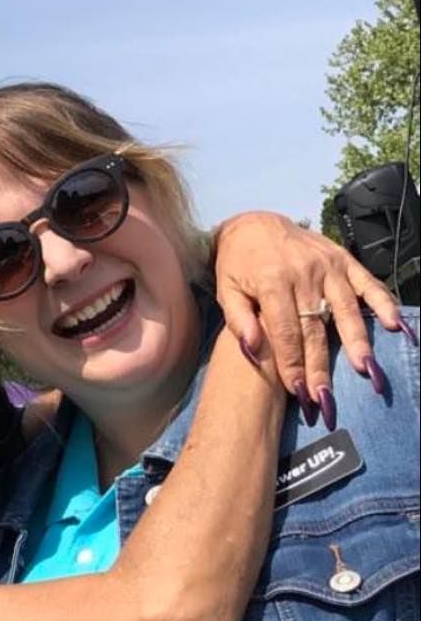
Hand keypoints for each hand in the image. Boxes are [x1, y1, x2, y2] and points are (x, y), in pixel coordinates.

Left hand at [212, 213, 409, 422]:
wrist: (254, 224)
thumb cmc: (237, 264)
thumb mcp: (226, 289)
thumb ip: (238, 320)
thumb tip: (252, 350)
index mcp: (272, 282)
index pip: (285, 332)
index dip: (292, 364)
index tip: (298, 391)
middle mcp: (303, 274)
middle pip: (315, 328)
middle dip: (321, 365)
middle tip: (326, 397)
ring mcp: (327, 266)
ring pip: (344, 310)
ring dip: (356, 341)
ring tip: (364, 368)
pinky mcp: (343, 259)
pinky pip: (366, 282)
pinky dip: (382, 302)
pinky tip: (393, 324)